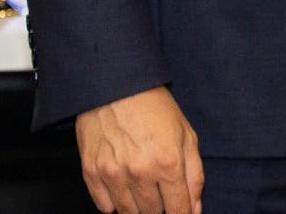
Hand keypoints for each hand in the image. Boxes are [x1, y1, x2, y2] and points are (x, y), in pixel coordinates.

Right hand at [74, 85, 203, 213]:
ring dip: (138, 207)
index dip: (182, 213)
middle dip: (160, 207)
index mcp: (168, 162)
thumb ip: (194, 176)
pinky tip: (122, 183)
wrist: (116, 84)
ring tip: (141, 185)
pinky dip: (114, 201)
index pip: (178, 210)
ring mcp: (113, 174)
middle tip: (159, 187)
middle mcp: (140, 172)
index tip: (180, 209)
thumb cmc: (154, 107)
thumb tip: (194, 209)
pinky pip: (105, 207)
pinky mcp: (91, 172)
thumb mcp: (186, 135)